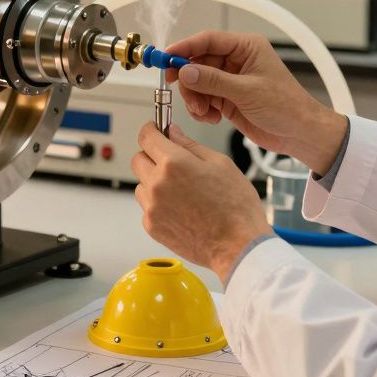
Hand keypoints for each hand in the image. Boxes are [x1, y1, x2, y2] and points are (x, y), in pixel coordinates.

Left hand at [131, 122, 271, 280]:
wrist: (238, 246)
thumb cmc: (236, 207)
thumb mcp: (220, 164)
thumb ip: (190, 145)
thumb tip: (172, 133)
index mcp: (174, 163)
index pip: (146, 136)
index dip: (151, 130)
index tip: (156, 130)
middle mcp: (157, 184)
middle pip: (138, 159)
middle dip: (152, 155)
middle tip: (173, 162)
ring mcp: (152, 207)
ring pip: (141, 184)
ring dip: (154, 182)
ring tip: (182, 191)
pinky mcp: (151, 226)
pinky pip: (147, 207)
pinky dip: (158, 204)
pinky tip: (182, 209)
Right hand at [165, 31, 345, 173]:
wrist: (299, 133)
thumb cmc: (286, 106)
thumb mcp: (247, 91)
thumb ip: (213, 81)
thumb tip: (185, 71)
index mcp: (246, 48)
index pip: (207, 40)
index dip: (184, 48)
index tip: (166, 58)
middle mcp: (236, 61)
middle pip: (197, 62)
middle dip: (189, 80)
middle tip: (185, 94)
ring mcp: (230, 80)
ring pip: (197, 82)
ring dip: (195, 98)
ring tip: (205, 112)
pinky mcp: (227, 98)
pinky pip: (203, 99)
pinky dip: (202, 109)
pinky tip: (213, 118)